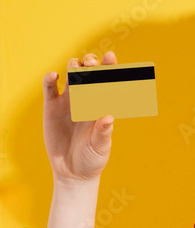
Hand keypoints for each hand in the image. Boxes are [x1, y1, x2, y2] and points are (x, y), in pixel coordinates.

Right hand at [43, 52, 116, 184]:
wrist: (73, 171)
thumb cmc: (93, 158)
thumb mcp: (100, 146)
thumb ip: (103, 132)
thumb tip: (108, 118)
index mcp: (103, 105)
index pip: (109, 82)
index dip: (110, 68)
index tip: (111, 56)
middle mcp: (87, 99)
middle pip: (90, 74)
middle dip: (91, 64)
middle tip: (91, 63)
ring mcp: (69, 102)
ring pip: (71, 76)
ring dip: (73, 67)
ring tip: (75, 68)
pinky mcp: (52, 107)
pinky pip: (50, 88)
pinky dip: (50, 79)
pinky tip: (54, 76)